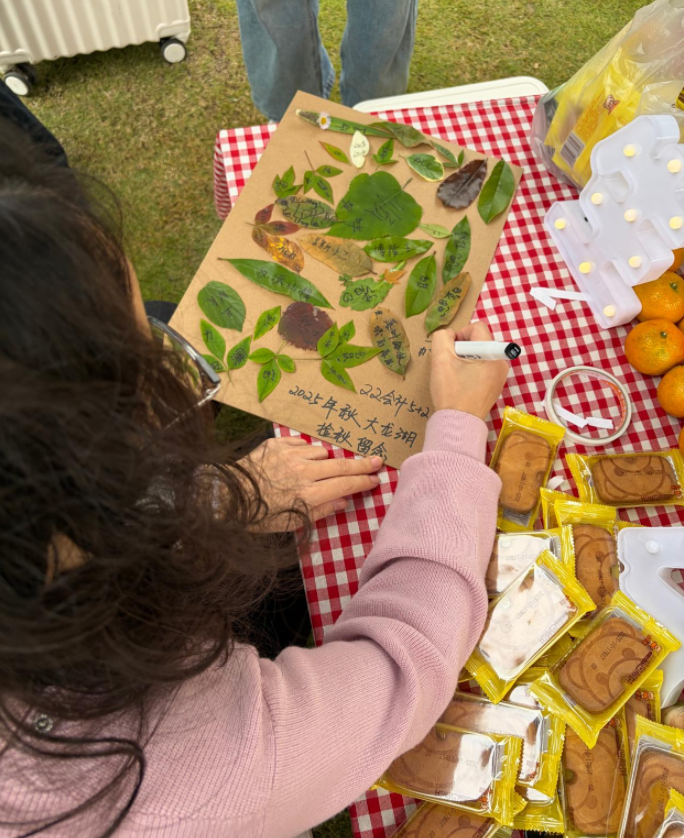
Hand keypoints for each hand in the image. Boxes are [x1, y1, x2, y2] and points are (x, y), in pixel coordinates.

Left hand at [241, 436, 382, 530]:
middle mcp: (302, 472)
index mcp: (307, 495)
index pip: (344, 485)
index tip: (375, 480)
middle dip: (362, 465)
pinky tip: (296, 462)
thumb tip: (343, 501)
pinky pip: (302, 444)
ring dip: (325, 460)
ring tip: (316, 470)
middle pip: (341, 466)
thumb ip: (320, 511)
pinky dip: (304, 452)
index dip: (362, 482)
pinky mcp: (277, 444)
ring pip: (321, 452)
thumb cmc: (259, 515)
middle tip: (377, 461)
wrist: (226, 496)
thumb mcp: (291, 523)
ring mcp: (289, 455)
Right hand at [429, 322, 508, 419]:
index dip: (460, 335)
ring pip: (480, 355)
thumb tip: (450, 335)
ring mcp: (500, 376)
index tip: (451, 352)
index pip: (477, 328)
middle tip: (452, 366)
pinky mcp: (496, 386)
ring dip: (466, 361)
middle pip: (479, 342)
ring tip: (456, 376)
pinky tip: (463, 385)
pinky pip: (484, 369)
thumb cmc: (450, 392)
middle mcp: (501, 362)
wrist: (458, 423)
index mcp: (492, 354)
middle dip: (463, 349)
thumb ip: (442, 337)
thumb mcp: (440, 359)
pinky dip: (472, 372)